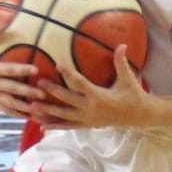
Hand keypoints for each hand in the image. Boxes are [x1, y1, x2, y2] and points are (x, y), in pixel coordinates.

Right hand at [0, 23, 42, 118]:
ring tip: (39, 111)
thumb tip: (4, 22)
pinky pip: (2, 107)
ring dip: (23, 108)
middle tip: (44, 94)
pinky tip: (28, 118)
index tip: (36, 69)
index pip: (7, 69)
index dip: (21, 69)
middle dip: (27, 92)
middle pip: (10, 89)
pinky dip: (14, 113)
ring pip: (7, 103)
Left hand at [31, 46, 148, 128]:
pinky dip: (55, 126)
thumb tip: (122, 44)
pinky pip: (68, 126)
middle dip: (52, 92)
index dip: (69, 73)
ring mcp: (88, 119)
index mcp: (100, 96)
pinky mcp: (87, 125)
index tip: (57, 64)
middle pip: (67, 99)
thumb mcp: (129, 79)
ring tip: (32, 107)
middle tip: (37, 83)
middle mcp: (91, 109)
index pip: (81, 83)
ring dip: (48, 112)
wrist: (139, 116)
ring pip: (64, 116)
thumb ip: (121, 62)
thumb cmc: (133, 95)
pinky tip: (41, 126)